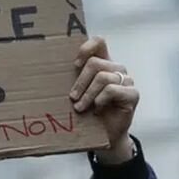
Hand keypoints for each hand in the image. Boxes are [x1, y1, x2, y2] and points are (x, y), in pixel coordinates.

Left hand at [69, 37, 138, 163]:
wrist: (105, 136)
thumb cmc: (91, 113)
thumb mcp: (79, 93)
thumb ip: (73, 80)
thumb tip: (46, 70)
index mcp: (104, 63)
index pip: (99, 42)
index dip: (86, 48)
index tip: (75, 64)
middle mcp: (117, 69)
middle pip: (95, 63)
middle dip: (80, 82)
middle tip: (72, 98)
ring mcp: (127, 80)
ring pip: (102, 77)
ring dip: (87, 95)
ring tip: (81, 108)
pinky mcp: (132, 94)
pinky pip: (112, 90)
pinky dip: (100, 101)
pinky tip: (98, 110)